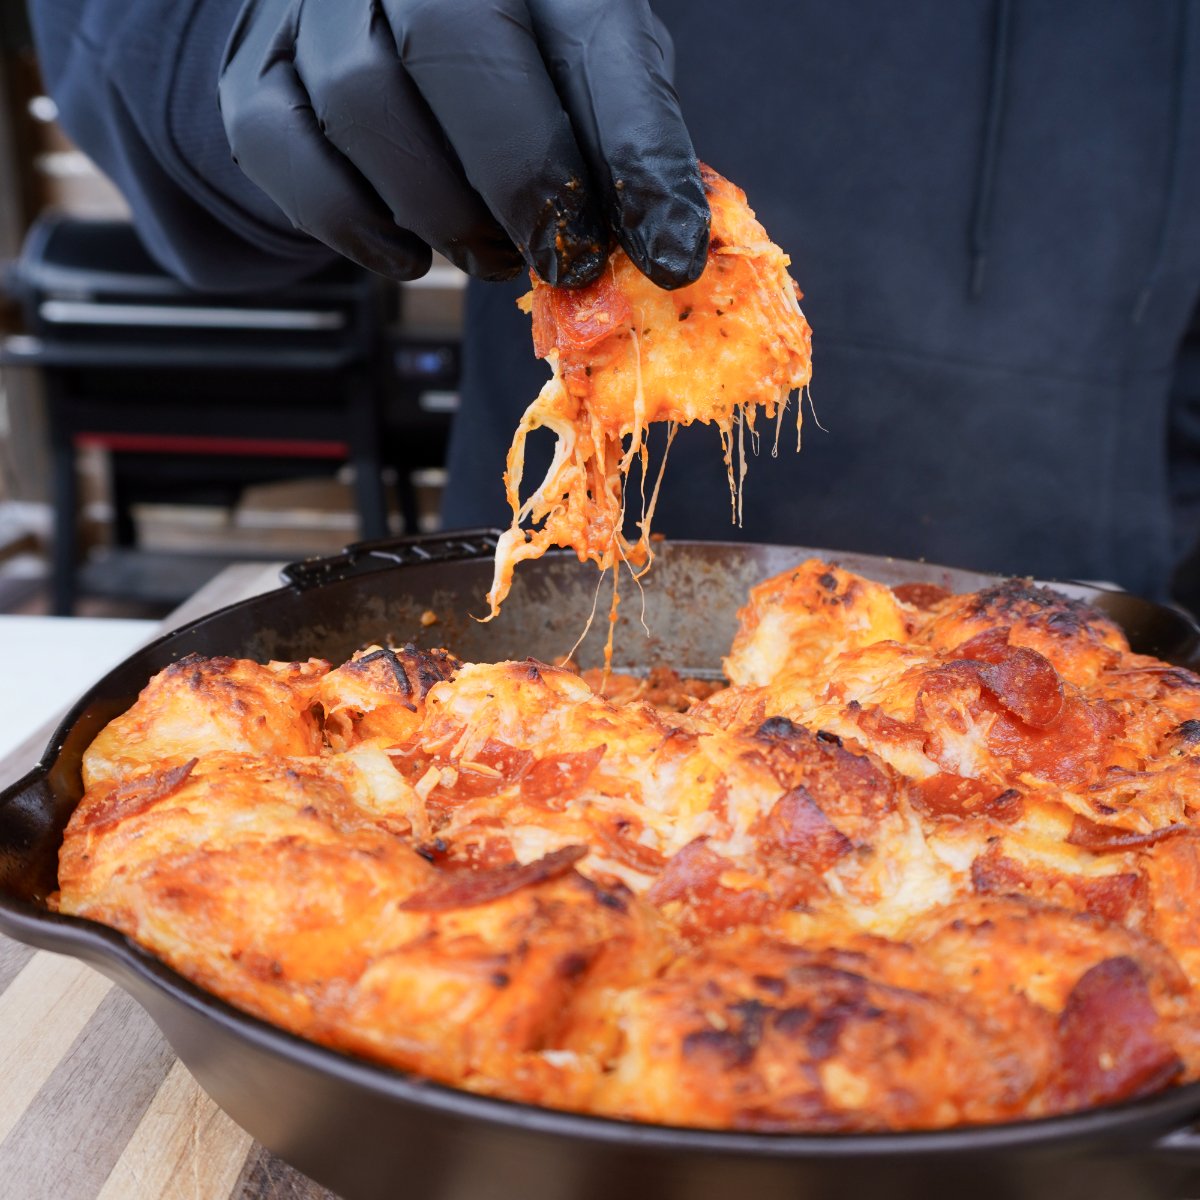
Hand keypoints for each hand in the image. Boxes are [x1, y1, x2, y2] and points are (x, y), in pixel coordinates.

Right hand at [218, 0, 709, 287]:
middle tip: (562, 258)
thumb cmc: (504, 66)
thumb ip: (617, 140)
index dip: (636, 143)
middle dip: (522, 177)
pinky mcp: (253, 75)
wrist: (367, 36)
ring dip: (445, 212)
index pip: (590, 28)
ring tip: (492, 254)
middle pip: (451, 38)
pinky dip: (358, 229)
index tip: (670, 248)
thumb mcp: (580, 76)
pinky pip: (288, 155)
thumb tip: (666, 248)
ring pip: (364, 105)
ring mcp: (312, 4)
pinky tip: (409, 253)